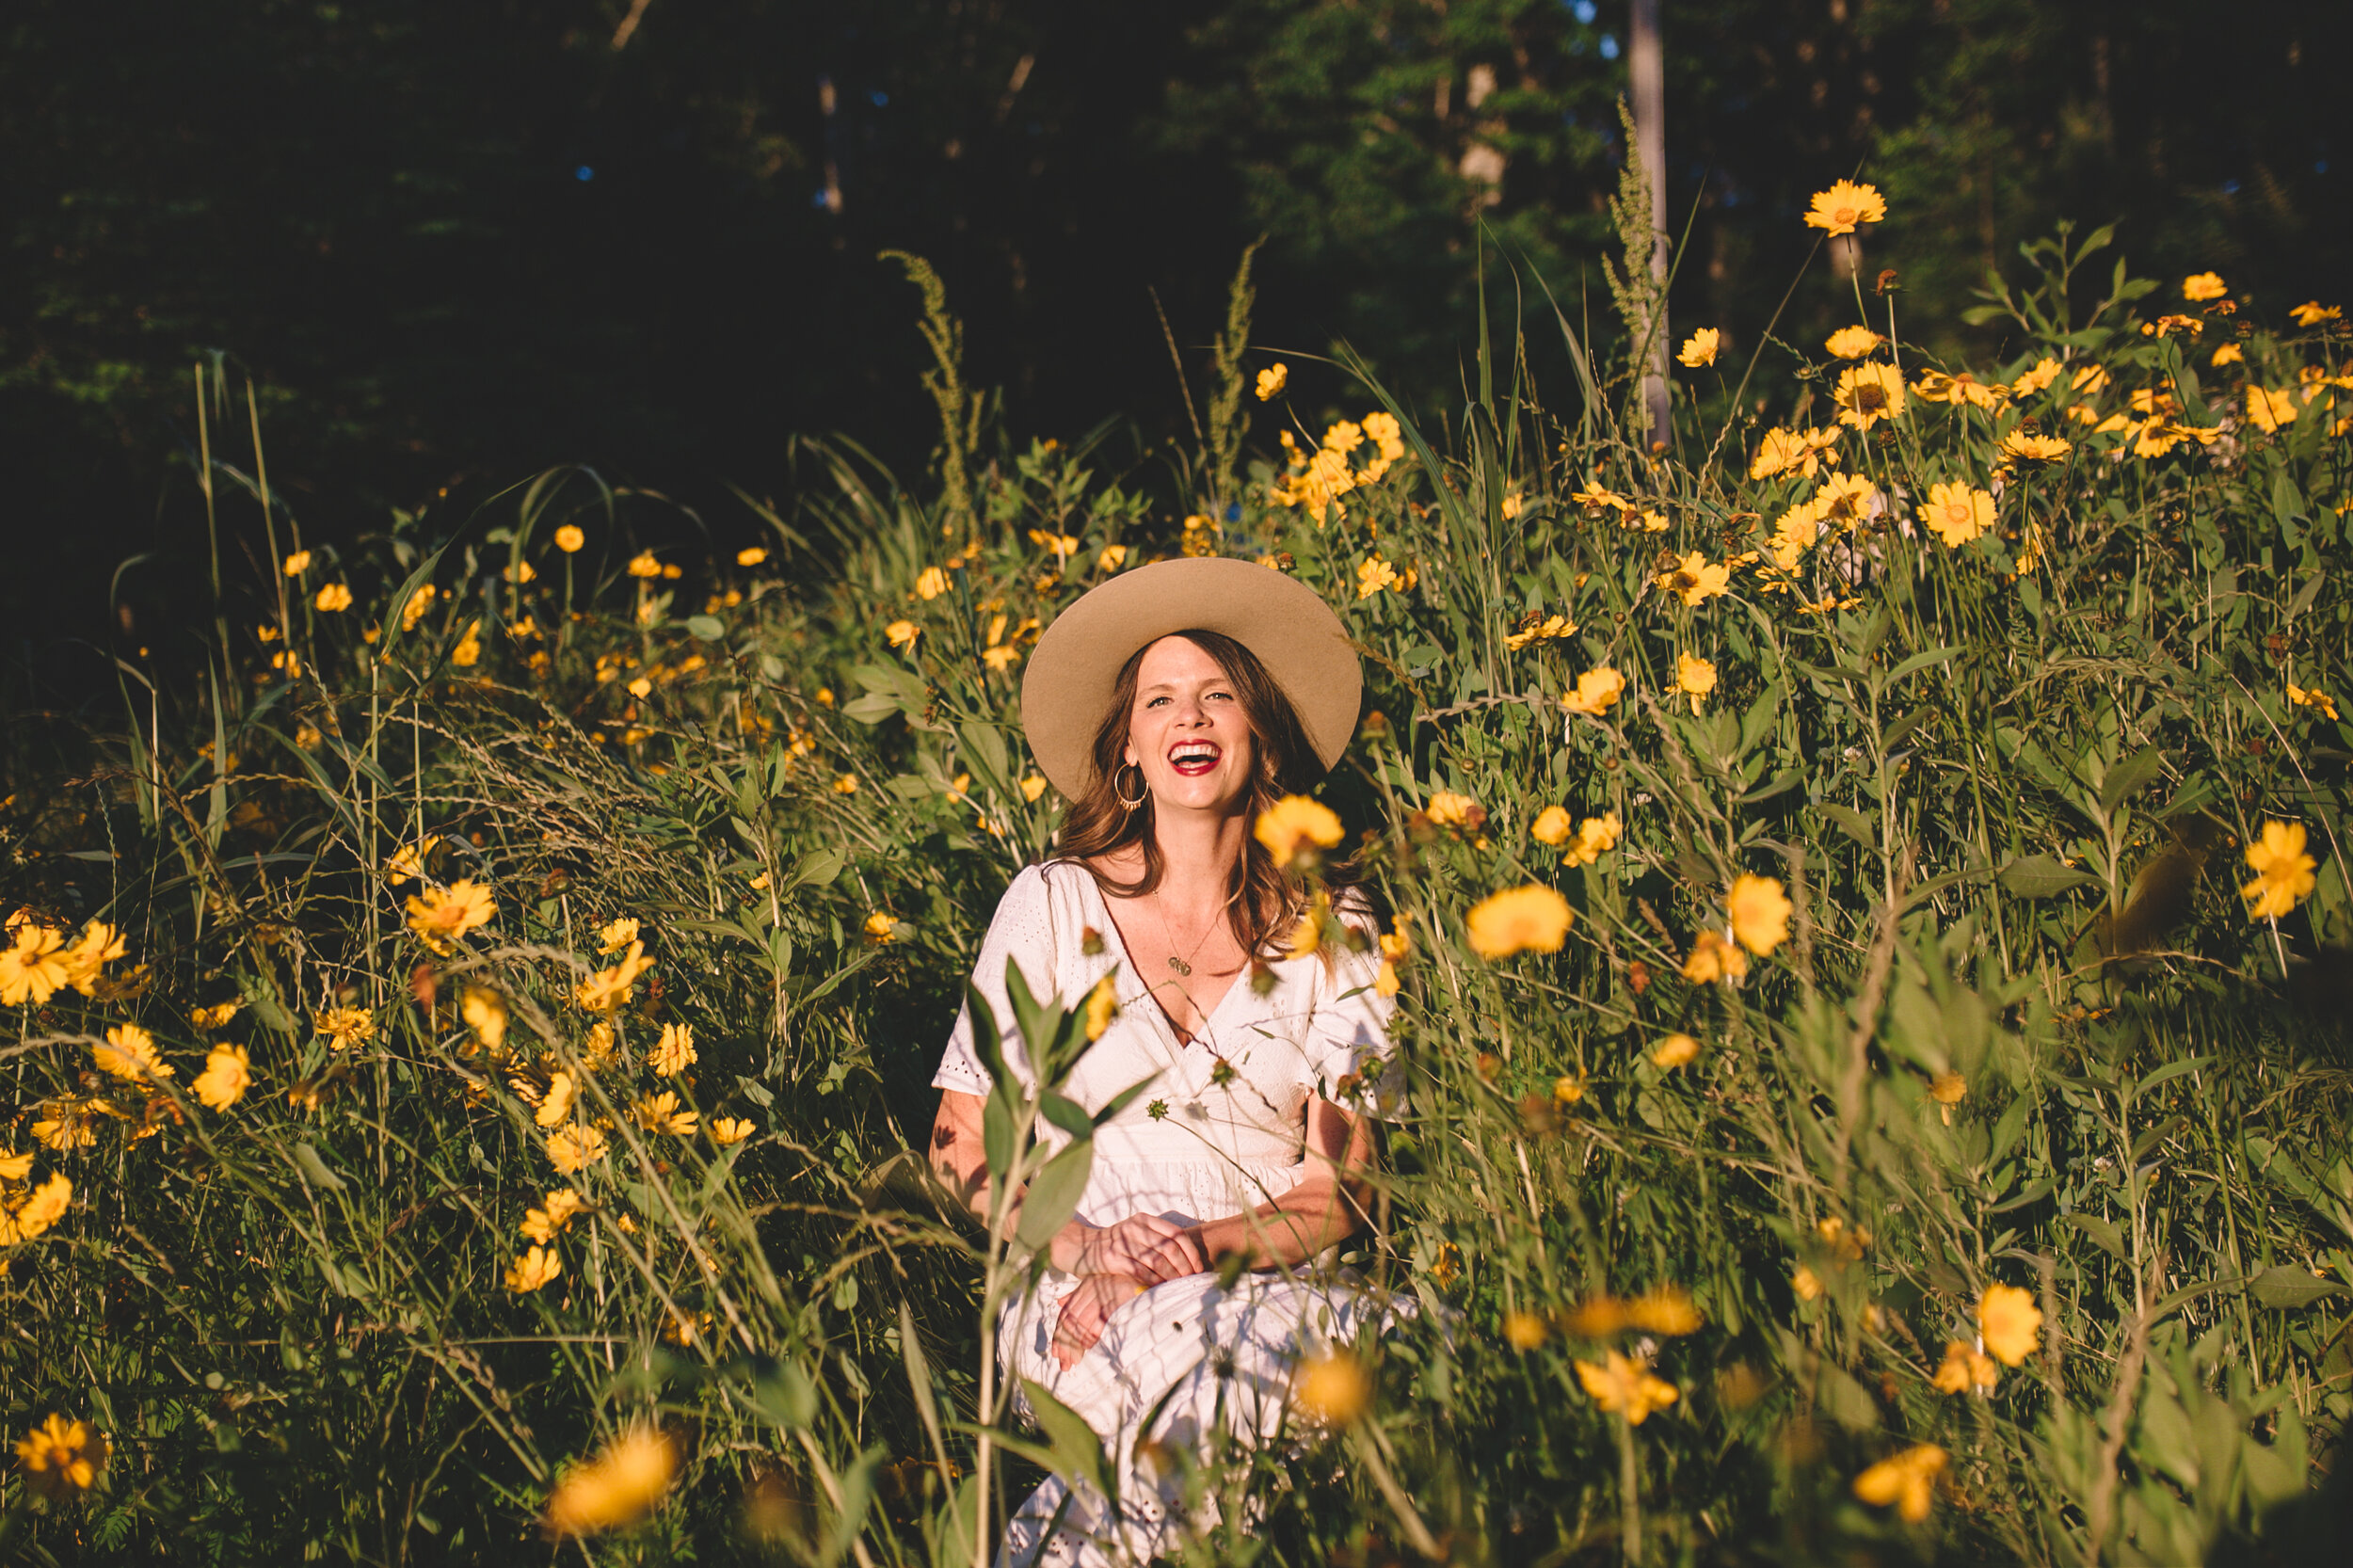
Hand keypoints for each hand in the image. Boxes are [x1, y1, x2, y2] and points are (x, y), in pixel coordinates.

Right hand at [1052, 1213, 1205, 1286]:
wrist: (1079, 1248)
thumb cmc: (1113, 1246)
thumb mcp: (1134, 1236)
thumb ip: (1155, 1242)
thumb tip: (1186, 1262)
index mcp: (1144, 1220)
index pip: (1176, 1234)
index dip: (1191, 1253)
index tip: (1198, 1269)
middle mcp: (1134, 1227)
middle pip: (1169, 1248)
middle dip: (1184, 1267)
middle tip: (1191, 1282)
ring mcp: (1123, 1242)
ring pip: (1157, 1261)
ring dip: (1171, 1277)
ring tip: (1178, 1287)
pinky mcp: (1113, 1258)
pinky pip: (1140, 1272)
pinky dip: (1154, 1282)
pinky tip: (1160, 1290)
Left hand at [1052, 1273, 1147, 1369]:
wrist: (1155, 1286)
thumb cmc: (1131, 1290)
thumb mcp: (1103, 1289)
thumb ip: (1081, 1295)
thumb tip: (1060, 1302)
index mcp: (1088, 1285)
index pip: (1067, 1312)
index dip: (1060, 1334)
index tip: (1057, 1354)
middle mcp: (1093, 1287)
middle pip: (1071, 1318)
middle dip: (1065, 1344)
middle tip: (1064, 1364)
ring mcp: (1105, 1292)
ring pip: (1081, 1321)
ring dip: (1076, 1343)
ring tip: (1074, 1360)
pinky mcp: (1117, 1298)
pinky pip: (1099, 1320)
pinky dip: (1091, 1335)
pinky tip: (1089, 1347)